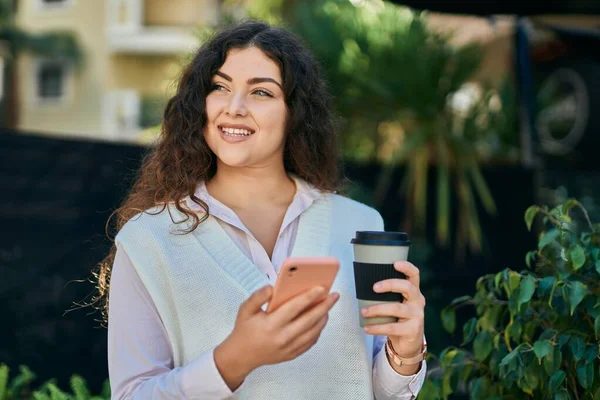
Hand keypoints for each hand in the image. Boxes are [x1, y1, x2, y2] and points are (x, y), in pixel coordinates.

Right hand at [214, 285, 339, 389]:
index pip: (295, 308)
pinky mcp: (293, 354)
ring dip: (323, 317)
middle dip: (324, 306)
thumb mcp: (245, 309)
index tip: (321, 287)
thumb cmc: (244, 330)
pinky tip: (320, 320)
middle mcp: (283, 337)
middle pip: (310, 319)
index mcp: (271, 325)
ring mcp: (289, 348)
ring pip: (314, 331)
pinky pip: (311, 341)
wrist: (241, 356)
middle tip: (334, 295)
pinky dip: (318, 330)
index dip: (309, 296)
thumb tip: (272, 288)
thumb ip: (257, 296)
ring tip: (328, 306)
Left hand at [361, 261, 424, 373]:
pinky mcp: (413, 330)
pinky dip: (377, 328)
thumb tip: (362, 282)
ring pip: (396, 308)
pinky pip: (392, 327)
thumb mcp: (396, 303)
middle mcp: (418, 301)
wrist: (408, 343)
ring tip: (363, 312)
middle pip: (407, 287)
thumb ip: (387, 294)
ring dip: (377, 309)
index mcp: (414, 291)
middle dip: (389, 285)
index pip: (414, 274)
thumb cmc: (397, 318)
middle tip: (373, 288)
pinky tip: (367, 328)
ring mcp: (417, 315)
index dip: (406, 267)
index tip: (394, 263)